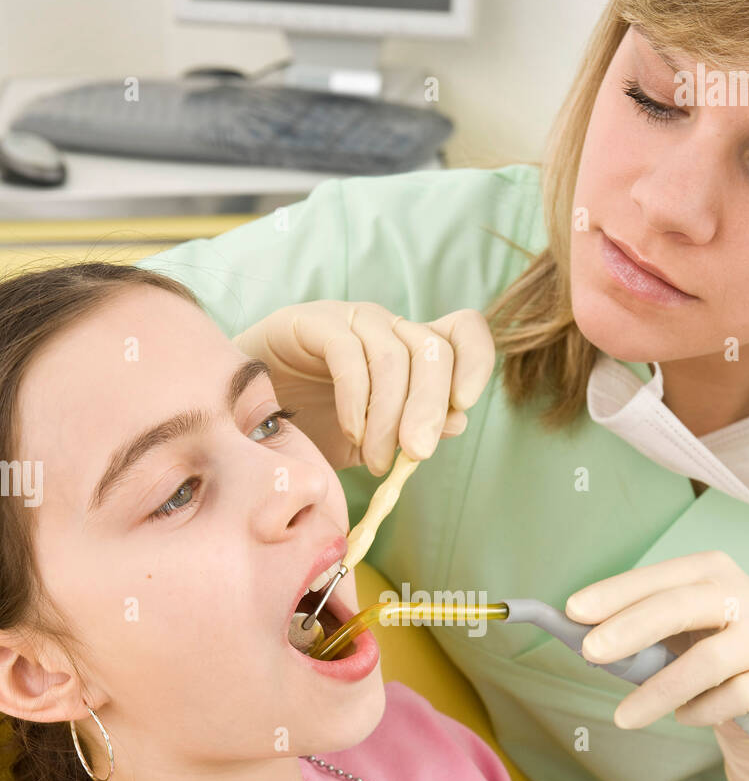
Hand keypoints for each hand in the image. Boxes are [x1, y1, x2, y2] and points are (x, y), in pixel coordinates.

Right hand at [232, 300, 495, 474]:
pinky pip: (349, 354)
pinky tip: (350, 433)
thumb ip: (411, 433)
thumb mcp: (372, 441)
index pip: (462, 332)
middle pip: (433, 348)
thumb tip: (456, 421)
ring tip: (374, 461)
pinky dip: (357, 399)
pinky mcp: (311, 322)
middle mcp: (386, 328)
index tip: (464, 404)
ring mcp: (349, 320)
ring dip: (390, 416)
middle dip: (430, 406)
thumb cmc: (310, 429)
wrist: (241, 422)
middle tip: (416, 454)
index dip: (474, 360)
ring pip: (394, 354)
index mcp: (409, 351)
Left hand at [565, 550, 748, 729]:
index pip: (657, 578)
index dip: (615, 593)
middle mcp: (745, 595)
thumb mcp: (676, 632)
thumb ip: (637, 631)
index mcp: (711, 572)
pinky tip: (684, 716)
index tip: (573, 612)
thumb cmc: (710, 649)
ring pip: (709, 660)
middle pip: (682, 606)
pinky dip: (703, 710)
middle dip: (631, 627)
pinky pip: (737, 696)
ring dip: (660, 690)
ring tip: (624, 717)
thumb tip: (580, 639)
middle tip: (590, 652)